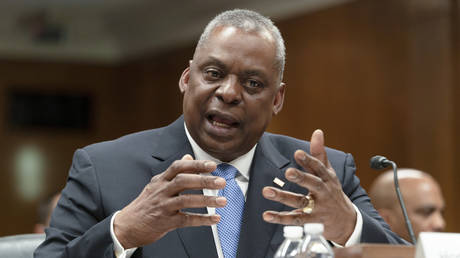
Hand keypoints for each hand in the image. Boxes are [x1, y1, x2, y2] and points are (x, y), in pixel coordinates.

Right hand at [114, 154, 225, 247]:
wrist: (126, 226)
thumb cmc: (145, 204)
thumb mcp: (156, 185)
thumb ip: (173, 172)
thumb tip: (188, 157)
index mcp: (160, 180)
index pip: (178, 167)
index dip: (195, 165)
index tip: (211, 165)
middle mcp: (161, 191)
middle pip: (183, 181)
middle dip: (204, 181)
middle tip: (221, 182)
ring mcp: (163, 206)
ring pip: (186, 200)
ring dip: (206, 200)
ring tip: (222, 201)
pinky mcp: (165, 222)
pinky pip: (186, 220)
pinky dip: (202, 219)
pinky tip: (215, 219)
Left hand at [262, 129, 355, 244]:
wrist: (346, 222)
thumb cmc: (333, 192)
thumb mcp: (329, 172)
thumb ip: (319, 153)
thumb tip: (317, 131)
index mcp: (327, 179)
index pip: (319, 168)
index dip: (308, 160)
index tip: (297, 152)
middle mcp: (324, 193)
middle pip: (313, 184)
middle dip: (301, 178)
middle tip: (288, 172)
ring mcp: (318, 208)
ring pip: (300, 202)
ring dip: (283, 197)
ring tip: (266, 191)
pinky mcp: (311, 222)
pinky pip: (295, 220)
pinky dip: (280, 218)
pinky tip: (267, 215)